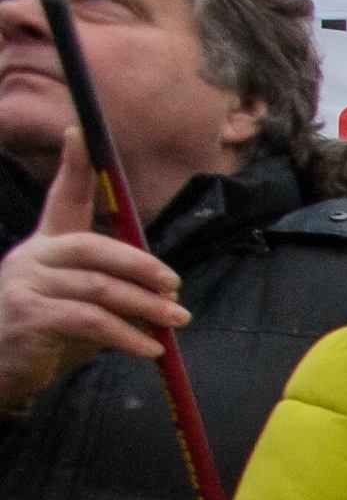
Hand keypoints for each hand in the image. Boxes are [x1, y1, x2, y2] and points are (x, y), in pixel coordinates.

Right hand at [0, 129, 186, 415]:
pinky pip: (91, 321)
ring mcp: (27, 285)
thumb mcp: (81, 304)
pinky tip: (149, 348)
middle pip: (94, 246)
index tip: (79, 131)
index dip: (72, 167)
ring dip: (146, 306)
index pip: (60, 198)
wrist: (3, 368)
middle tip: (174, 287)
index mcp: (46, 246)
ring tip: (176, 321)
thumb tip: (164, 291)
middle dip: (141, 265)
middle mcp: (32, 257)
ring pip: (99, 287)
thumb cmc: (47, 333)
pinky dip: (127, 335)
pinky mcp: (30, 316)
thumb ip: (112, 289)